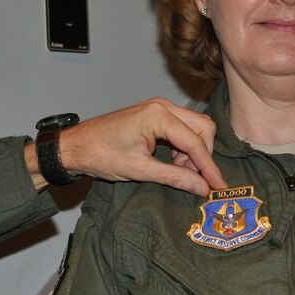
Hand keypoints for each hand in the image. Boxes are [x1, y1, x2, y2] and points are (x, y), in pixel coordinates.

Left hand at [27, 98, 225, 196]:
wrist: (75, 146)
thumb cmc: (100, 154)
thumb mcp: (140, 170)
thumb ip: (175, 177)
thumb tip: (202, 187)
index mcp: (158, 115)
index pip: (195, 142)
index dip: (209, 167)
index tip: (219, 186)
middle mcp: (161, 106)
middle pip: (202, 128)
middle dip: (203, 155)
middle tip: (197, 180)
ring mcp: (158, 108)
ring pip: (194, 127)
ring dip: (193, 152)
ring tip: (181, 172)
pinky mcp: (154, 115)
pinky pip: (181, 128)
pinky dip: (183, 146)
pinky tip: (173, 163)